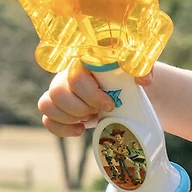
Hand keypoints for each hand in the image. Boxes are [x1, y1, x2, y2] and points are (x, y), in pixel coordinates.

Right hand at [38, 59, 153, 136]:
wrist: (126, 91)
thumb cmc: (129, 77)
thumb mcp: (140, 68)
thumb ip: (143, 68)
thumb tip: (144, 80)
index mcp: (84, 61)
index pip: (75, 77)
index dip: (92, 95)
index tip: (110, 104)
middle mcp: (67, 74)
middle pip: (57, 92)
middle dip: (81, 108)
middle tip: (101, 111)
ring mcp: (60, 91)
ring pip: (47, 104)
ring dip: (71, 117)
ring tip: (91, 118)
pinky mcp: (58, 108)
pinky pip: (47, 120)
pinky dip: (62, 129)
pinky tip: (81, 130)